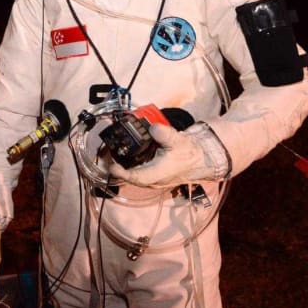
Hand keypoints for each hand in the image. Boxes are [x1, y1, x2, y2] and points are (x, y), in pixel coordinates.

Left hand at [108, 122, 228, 187]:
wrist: (201, 159)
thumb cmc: (189, 152)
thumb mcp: (177, 140)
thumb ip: (164, 134)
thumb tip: (153, 128)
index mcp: (157, 173)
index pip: (135, 177)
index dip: (121, 173)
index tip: (111, 166)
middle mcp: (153, 179)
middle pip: (130, 177)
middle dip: (117, 168)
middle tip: (106, 156)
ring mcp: (153, 178)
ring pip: (134, 175)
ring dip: (123, 167)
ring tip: (112, 154)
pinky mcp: (154, 174)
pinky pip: (138, 172)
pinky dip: (130, 165)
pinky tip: (126, 154)